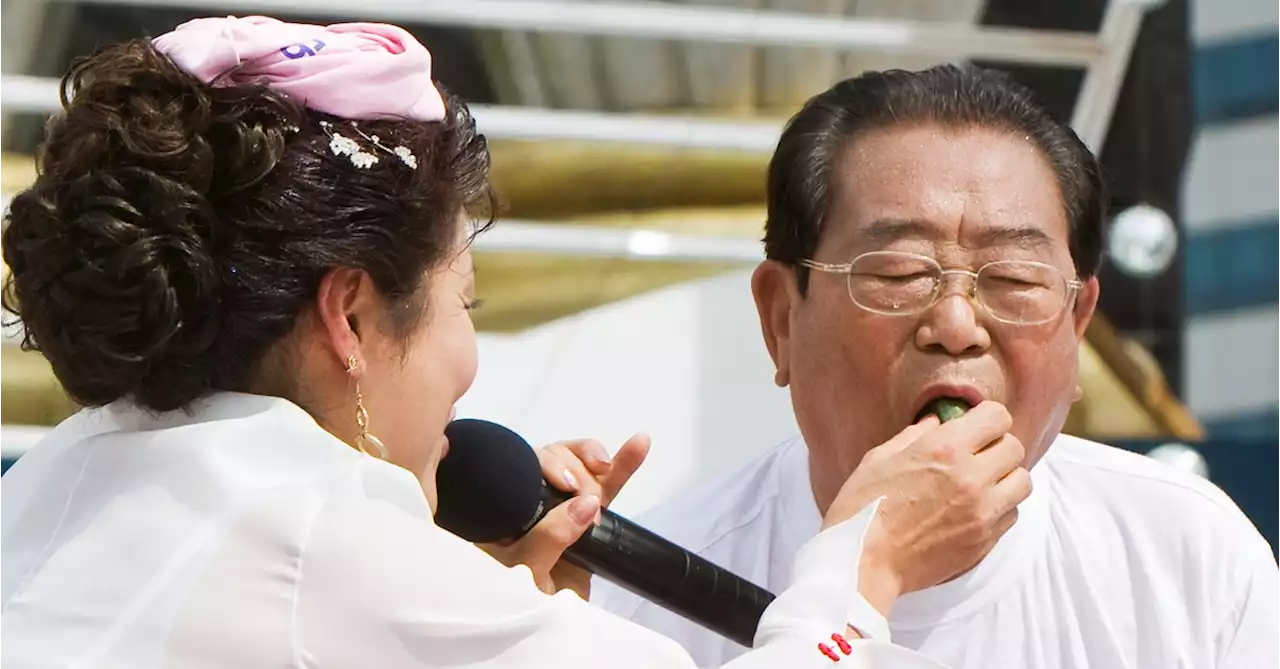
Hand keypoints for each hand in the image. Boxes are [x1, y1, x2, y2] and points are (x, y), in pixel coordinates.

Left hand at [480, 434, 649, 598]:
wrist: (550, 632)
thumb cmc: (523, 602)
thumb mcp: (527, 571)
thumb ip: (550, 537)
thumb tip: (585, 503)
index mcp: (504, 508)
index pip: (520, 467)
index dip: (546, 464)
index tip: (564, 481)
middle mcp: (532, 499)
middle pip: (553, 459)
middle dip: (575, 472)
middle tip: (587, 505)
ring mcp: (564, 505)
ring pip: (581, 466)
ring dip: (596, 459)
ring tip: (607, 467)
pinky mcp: (592, 515)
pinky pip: (609, 484)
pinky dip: (625, 464)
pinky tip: (640, 443)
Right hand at [823, 401, 1030, 615]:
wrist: (864, 562)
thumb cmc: (862, 508)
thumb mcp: (878, 459)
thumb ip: (913, 437)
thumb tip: (936, 424)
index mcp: (943, 449)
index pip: (997, 417)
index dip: (987, 419)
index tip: (975, 427)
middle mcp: (971, 477)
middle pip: (1015, 448)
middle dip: (997, 447)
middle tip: (976, 456)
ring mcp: (982, 512)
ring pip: (1022, 482)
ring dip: (1005, 479)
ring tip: (982, 484)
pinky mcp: (985, 540)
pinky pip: (1011, 514)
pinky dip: (999, 508)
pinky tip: (973, 510)